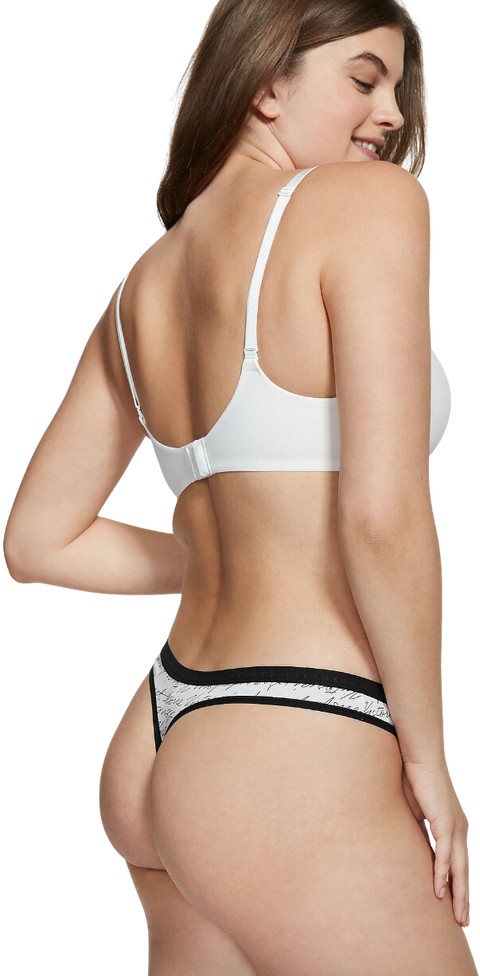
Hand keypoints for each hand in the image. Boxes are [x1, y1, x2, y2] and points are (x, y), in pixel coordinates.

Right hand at [401, 758, 471, 928]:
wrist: (419, 756)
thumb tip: (411, 844)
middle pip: (465, 871)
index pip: (461, 863)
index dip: (461, 886)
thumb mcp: (416, 811)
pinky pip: (443, 854)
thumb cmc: (415, 778)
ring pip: (460, 868)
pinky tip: (440, 892)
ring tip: (459, 917)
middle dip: (466, 899)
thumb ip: (418, 829)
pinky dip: (442, 874)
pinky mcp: (444, 822)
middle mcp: (460, 829)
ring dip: (460, 895)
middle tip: (464, 923)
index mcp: (455, 827)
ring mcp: (454, 826)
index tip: (459, 906)